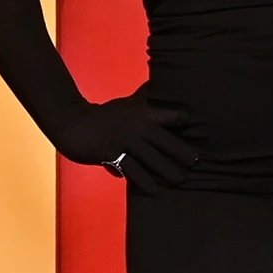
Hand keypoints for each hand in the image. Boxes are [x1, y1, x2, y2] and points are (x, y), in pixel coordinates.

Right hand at [55, 86, 198, 192]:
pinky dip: (144, 181)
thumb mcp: (127, 103)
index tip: (198, 129)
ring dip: (167, 171)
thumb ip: (145, 98)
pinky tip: (155, 189)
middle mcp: (135, 126)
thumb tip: (162, 83)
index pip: (168, 115)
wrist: (74, 124)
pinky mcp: (112, 155)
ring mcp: (123, 141)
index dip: (181, 120)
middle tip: (197, 162)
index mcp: (141, 111)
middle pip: (164, 140)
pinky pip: (132, 171)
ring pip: (151, 159)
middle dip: (182, 152)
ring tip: (180, 180)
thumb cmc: (106, 115)